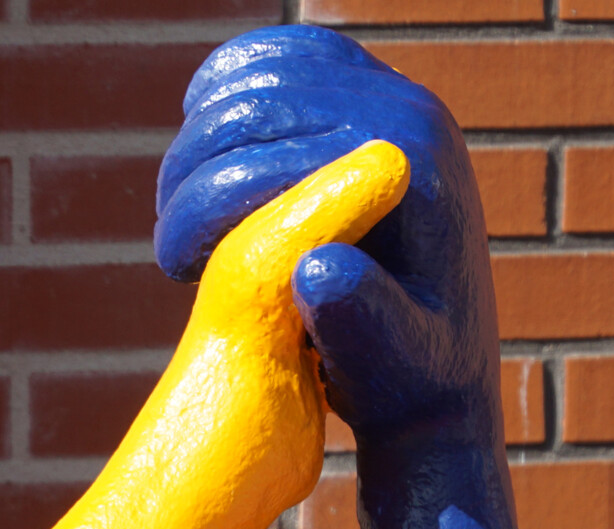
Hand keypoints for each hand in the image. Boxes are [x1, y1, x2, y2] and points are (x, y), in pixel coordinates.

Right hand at [155, 24, 497, 443]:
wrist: (441, 366)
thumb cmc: (408, 381)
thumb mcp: (391, 367)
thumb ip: (361, 322)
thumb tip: (316, 267)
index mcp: (413, 169)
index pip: (280, 157)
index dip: (208, 207)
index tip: (174, 268)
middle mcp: (411, 112)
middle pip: (262, 102)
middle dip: (193, 173)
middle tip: (172, 252)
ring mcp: (391, 93)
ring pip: (260, 74)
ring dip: (200, 140)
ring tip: (183, 218)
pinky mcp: (368, 96)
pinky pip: (279, 63)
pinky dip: (225, 96)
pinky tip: (203, 159)